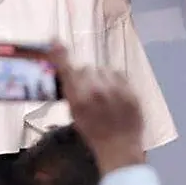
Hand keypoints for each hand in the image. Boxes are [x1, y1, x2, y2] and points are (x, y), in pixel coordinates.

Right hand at [51, 45, 144, 174]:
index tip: (55, 41)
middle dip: (85, 76)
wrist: (120, 145)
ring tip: (105, 94)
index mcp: (78, 100)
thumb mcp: (76, 115)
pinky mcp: (130, 89)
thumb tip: (69, 76)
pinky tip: (115, 93)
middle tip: (89, 90)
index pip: (67, 71)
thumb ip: (72, 94)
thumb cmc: (94, 133)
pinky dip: (115, 80)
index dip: (60, 55)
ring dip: (101, 77)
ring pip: (103, 69)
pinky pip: (119, 73)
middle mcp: (96, 92)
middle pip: (86, 68)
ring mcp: (115, 90)